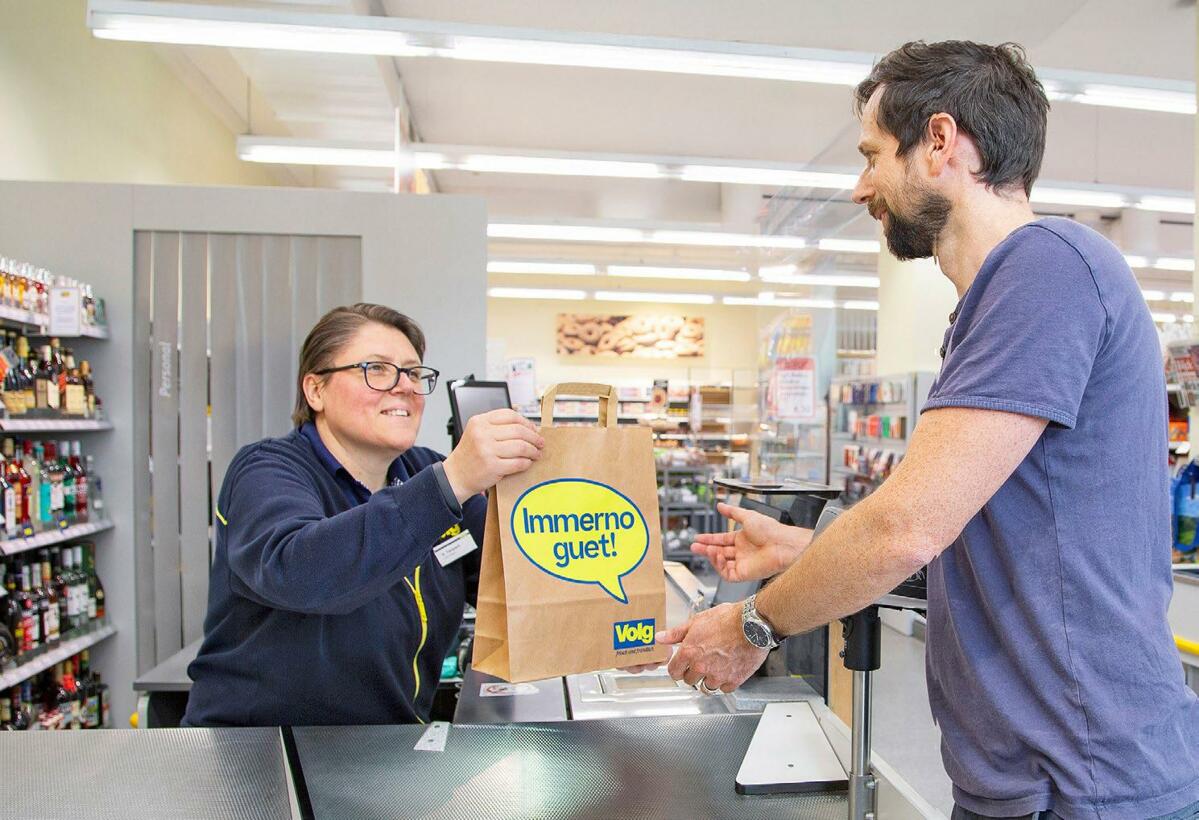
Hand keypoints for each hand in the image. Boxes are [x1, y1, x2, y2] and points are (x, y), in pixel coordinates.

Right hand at [442, 409, 543, 501]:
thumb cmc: (469, 456)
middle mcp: (482, 433)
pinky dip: (526, 463)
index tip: (534, 429)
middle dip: (534, 437)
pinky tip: (527, 463)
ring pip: (521, 446)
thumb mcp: (477, 433)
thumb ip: (497, 428)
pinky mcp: (492, 466)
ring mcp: (487, 450)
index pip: (510, 415)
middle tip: (540, 443)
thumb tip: (528, 428)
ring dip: (533, 451)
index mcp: (479, 422)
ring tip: (536, 454)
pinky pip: (518, 463)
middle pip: (518, 430)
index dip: (526, 422)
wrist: (455, 476)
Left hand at [659, 603, 768, 692]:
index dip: (677, 669)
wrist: (753, 625)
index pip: (673, 672)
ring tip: (716, 665)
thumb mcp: (698, 621)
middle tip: (701, 662)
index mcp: (689, 652)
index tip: (681, 666)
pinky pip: (724, 688)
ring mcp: (717, 676)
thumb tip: (660, 638)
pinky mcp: (733, 681)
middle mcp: (701, 667)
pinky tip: (728, 669)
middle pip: (689, 681)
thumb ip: (676, 633)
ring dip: (709, 679)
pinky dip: (725, 682)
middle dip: (693, 673)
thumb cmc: (728, 619)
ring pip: (706, 687)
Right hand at [689, 502, 812, 582]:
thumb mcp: (748, 516)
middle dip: (705, 549)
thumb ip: (732, 512)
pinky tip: (717, 556)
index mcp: (743, 539)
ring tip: (706, 549)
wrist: (782, 544)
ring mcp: (743, 563)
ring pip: (721, 563)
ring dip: (712, 556)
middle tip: (694, 547)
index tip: (699, 538)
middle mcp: (742, 551)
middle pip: (719, 551)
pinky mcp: (744, 573)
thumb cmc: (771, 530)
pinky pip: (727, 573)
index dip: (710, 539)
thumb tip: (720, 506)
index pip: (722, 540)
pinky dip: (719, 566)